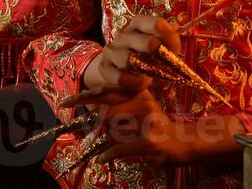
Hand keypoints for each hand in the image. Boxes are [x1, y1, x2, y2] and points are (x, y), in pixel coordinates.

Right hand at [63, 14, 180, 109]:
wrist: (115, 71)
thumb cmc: (141, 57)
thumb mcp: (156, 47)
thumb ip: (167, 40)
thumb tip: (176, 32)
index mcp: (138, 24)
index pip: (156, 24)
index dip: (169, 37)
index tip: (175, 49)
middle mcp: (123, 34)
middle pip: (146, 41)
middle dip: (157, 52)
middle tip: (163, 61)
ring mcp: (112, 50)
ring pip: (129, 59)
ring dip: (144, 70)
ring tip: (150, 76)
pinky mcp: (104, 68)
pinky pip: (119, 77)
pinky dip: (132, 82)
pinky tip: (138, 83)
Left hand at [86, 91, 245, 167]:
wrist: (185, 142)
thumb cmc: (159, 127)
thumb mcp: (143, 109)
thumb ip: (121, 107)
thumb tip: (93, 109)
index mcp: (140, 94)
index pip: (108, 92)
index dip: (85, 96)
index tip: (66, 101)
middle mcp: (143, 105)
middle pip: (107, 112)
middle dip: (93, 122)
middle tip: (86, 128)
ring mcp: (146, 124)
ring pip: (112, 132)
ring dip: (107, 140)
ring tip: (114, 142)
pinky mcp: (147, 142)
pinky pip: (119, 148)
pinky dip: (107, 155)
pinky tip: (102, 158)